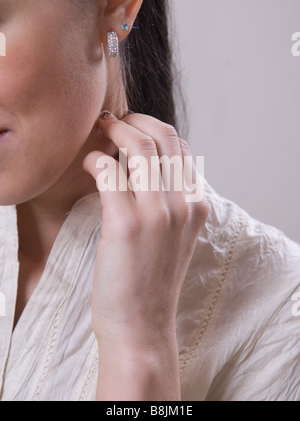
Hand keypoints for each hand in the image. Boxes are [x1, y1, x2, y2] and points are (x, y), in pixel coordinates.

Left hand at [83, 112, 208, 348]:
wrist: (141, 326)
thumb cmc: (151, 281)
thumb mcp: (175, 238)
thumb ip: (170, 202)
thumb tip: (144, 166)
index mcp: (196, 205)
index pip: (182, 148)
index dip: (155, 128)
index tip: (134, 126)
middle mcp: (182, 203)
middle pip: (163, 137)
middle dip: (135, 119)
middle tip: (114, 119)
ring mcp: (157, 212)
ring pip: (139, 146)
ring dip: (116, 129)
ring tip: (100, 129)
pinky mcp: (126, 222)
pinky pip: (110, 170)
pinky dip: (97, 158)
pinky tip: (89, 163)